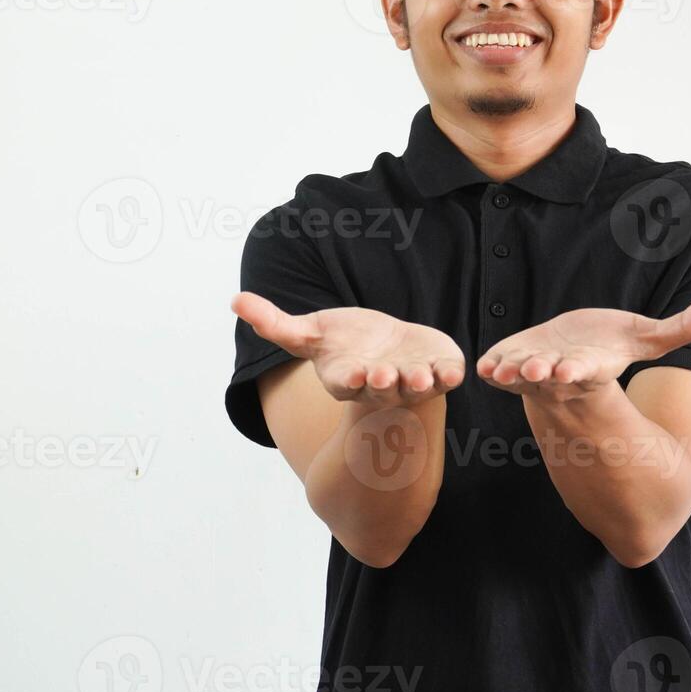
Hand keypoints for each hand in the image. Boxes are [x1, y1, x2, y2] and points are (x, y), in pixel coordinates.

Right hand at [231, 291, 464, 409]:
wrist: (386, 349)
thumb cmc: (344, 343)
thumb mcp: (308, 333)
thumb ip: (274, 324)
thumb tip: (235, 301)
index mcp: (347, 378)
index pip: (345, 383)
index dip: (350, 380)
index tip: (355, 374)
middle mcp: (380, 386)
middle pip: (382, 390)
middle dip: (384, 385)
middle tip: (386, 378)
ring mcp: (410, 381)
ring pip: (416, 388)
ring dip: (420, 384)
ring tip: (421, 376)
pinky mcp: (437, 371)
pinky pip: (445, 377)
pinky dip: (450, 375)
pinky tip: (456, 370)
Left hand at [475, 296, 690, 402]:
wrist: (573, 357)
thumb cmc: (612, 345)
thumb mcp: (648, 339)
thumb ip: (684, 326)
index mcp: (592, 368)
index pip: (586, 373)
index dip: (577, 372)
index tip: (569, 372)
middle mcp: (561, 375)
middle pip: (550, 376)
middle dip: (541, 373)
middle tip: (534, 371)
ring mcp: (533, 373)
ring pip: (519, 376)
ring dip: (511, 375)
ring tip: (500, 370)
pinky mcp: (511, 364)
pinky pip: (498, 369)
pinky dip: (491, 369)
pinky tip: (482, 367)